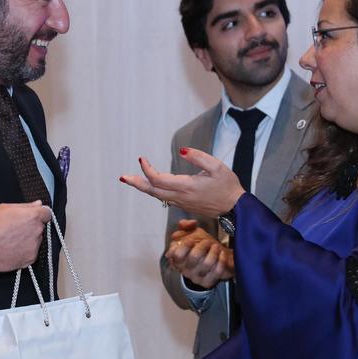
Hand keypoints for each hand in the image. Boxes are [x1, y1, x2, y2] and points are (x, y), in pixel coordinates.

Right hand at [0, 201, 51, 271]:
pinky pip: (31, 253)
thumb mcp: (4, 208)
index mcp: (33, 216)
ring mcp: (35, 246)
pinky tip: (12, 248)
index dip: (40, 214)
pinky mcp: (31, 258)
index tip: (33, 217)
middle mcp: (37, 231)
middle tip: (16, 229)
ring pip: (36, 240)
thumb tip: (38, 204)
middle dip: (31, 227)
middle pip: (40, 227)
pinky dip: (25, 251)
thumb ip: (25, 206)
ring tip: (12, 240)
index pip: (47, 213)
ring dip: (28, 239)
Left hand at [120, 148, 245, 217]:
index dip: (147, 169)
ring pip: (157, 196)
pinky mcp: (184, 205)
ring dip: (143, 187)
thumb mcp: (217, 167)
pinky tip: (150, 185)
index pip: (158, 179)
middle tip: (122, 177)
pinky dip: (153, 191)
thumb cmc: (227, 186)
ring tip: (131, 180)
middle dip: (136, 183)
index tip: (142, 158)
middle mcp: (180, 197)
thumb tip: (183, 150)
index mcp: (186, 187)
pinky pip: (164, 198)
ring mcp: (181, 203)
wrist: (234, 208)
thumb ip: (199, 157)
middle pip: (152, 191)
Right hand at [167, 219, 233, 287]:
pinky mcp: (207, 282)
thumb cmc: (200, 246)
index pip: (176, 254)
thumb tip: (190, 223)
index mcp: (177, 259)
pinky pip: (217, 271)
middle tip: (208, 241)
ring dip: (214, 252)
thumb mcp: (190, 233)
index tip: (193, 239)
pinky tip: (222, 254)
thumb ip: (185, 225)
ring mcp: (196, 277)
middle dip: (203, 245)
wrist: (213, 258)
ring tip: (216, 246)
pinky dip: (221, 260)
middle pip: (193, 257)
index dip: (186, 245)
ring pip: (207, 264)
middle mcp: (185, 270)